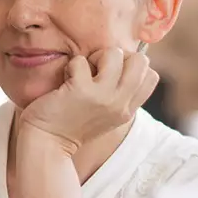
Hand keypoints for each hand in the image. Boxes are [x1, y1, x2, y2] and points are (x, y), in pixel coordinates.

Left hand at [18, 47, 158, 154]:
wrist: (46, 144)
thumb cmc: (70, 124)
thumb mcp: (105, 114)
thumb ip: (118, 94)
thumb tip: (124, 61)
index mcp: (127, 111)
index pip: (151, 76)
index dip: (132, 66)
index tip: (111, 74)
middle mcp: (120, 104)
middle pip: (140, 61)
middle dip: (118, 56)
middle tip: (97, 70)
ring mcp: (102, 97)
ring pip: (114, 53)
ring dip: (95, 57)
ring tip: (82, 73)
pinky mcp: (81, 90)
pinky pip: (81, 60)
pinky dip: (71, 66)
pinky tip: (65, 81)